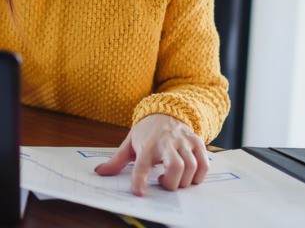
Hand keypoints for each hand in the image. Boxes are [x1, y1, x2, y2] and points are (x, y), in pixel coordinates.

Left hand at [94, 114, 208, 195]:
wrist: (165, 112)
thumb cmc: (147, 132)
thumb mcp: (129, 143)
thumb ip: (116, 160)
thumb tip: (99, 171)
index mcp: (147, 145)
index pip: (142, 164)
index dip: (140, 180)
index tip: (139, 193)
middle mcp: (167, 142)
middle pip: (176, 166)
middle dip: (172, 183)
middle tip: (163, 182)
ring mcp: (184, 142)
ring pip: (191, 167)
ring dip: (184, 181)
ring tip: (174, 178)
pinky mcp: (197, 142)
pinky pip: (204, 164)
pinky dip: (198, 176)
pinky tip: (188, 175)